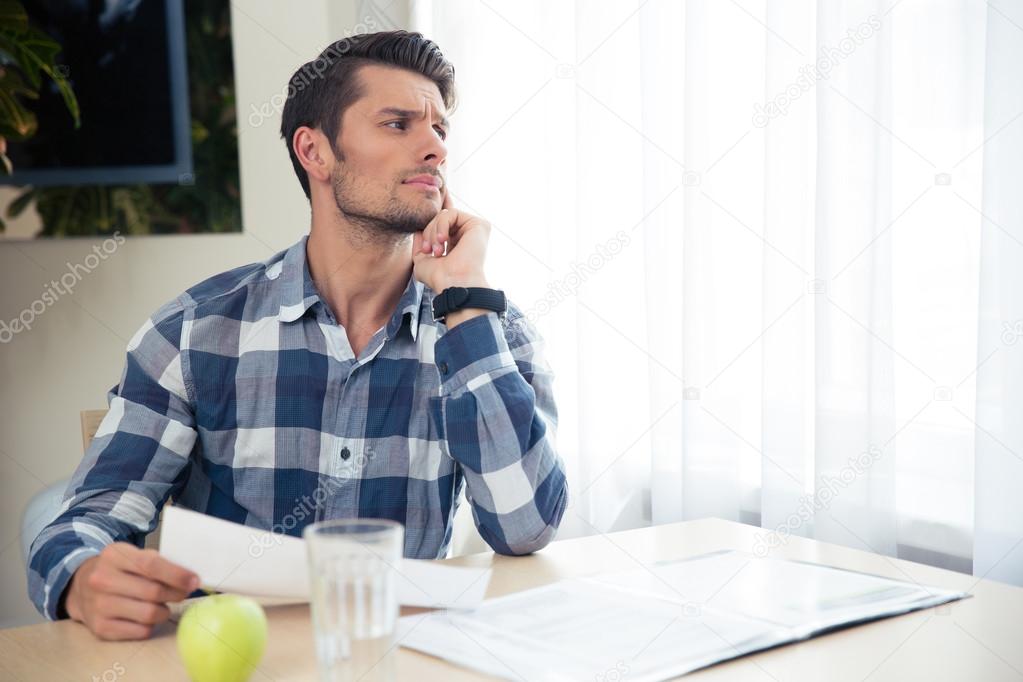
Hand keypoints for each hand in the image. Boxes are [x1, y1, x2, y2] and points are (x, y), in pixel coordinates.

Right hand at [65, 542, 199, 639]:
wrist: (80, 587)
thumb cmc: (119, 569)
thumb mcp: (134, 555)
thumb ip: (159, 563)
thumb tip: (190, 579)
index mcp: (114, 555)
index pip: (151, 565)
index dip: (177, 574)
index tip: (195, 581)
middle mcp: (102, 580)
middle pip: (153, 592)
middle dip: (176, 594)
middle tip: (182, 593)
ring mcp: (98, 606)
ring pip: (149, 614)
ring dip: (164, 611)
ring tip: (162, 605)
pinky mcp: (100, 628)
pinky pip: (140, 631)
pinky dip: (151, 625)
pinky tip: (147, 617)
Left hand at [412, 186, 491, 291]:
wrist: (453, 284)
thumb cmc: (439, 278)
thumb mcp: (421, 259)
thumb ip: (420, 241)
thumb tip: (418, 226)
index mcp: (456, 242)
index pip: (444, 221)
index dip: (435, 211)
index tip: (429, 201)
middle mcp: (466, 234)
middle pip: (439, 217)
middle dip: (428, 232)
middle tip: (428, 250)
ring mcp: (474, 229)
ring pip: (443, 214)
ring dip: (433, 231)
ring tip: (435, 250)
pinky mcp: (479, 224)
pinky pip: (450, 213)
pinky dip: (440, 225)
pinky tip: (442, 241)